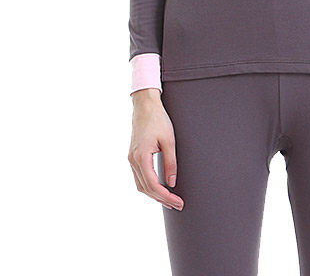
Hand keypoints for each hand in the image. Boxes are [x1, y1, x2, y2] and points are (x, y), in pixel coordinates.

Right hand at [127, 89, 184, 211]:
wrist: (145, 106)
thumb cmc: (158, 120)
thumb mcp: (169, 140)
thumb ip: (171, 163)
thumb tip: (171, 183)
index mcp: (141, 157)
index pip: (153, 185)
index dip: (166, 196)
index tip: (178, 202)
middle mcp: (133, 160)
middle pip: (146, 189)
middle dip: (162, 199)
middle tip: (177, 204)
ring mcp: (131, 158)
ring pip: (141, 185)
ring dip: (154, 194)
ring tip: (169, 199)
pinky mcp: (133, 155)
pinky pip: (139, 177)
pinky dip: (149, 186)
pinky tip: (159, 187)